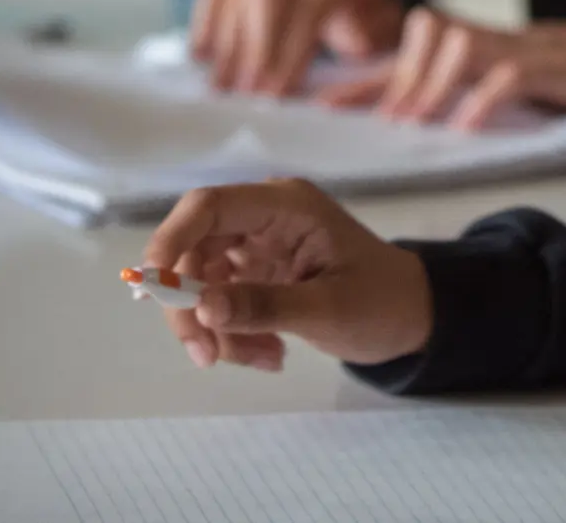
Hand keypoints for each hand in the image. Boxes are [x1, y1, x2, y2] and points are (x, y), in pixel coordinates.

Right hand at [145, 177, 431, 369]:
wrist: (411, 316)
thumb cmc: (381, 303)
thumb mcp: (328, 310)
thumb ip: (265, 307)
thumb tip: (203, 308)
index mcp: (286, 206)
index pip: (210, 206)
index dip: (171, 240)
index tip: (153, 288)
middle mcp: (265, 218)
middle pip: (194, 251)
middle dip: (191, 307)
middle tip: (206, 356)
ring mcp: (257, 247)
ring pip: (202, 285)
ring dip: (216, 330)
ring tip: (264, 359)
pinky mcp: (256, 275)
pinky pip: (220, 304)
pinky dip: (232, 335)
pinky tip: (270, 355)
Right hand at [189, 0, 404, 95]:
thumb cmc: (359, 8)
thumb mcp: (379, 21)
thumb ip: (373, 34)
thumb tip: (356, 46)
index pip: (311, 5)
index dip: (291, 52)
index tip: (276, 93)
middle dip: (253, 48)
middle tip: (242, 92)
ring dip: (227, 42)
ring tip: (221, 85)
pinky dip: (206, 22)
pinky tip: (201, 56)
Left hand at [318, 8, 565, 129]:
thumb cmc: (541, 78)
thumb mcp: (484, 84)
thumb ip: (444, 95)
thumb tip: (390, 124)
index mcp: (459, 48)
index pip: (398, 57)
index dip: (359, 80)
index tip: (321, 107)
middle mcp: (479, 40)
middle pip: (425, 40)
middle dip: (397, 79)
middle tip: (384, 119)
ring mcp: (512, 48)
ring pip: (460, 49)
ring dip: (432, 86)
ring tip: (414, 122)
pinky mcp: (544, 66)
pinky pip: (505, 77)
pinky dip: (481, 101)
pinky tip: (465, 127)